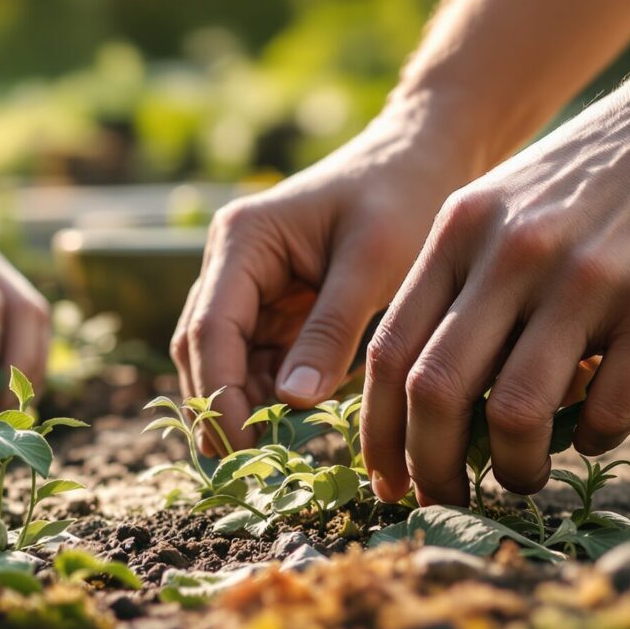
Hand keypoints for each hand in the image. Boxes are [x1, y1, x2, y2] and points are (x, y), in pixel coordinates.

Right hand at [173, 104, 482, 452]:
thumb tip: (289, 404)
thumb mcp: (373, 264)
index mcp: (241, 240)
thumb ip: (329, 332)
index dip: (218, 396)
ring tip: (274, 460)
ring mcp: (248, 285)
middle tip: (250, 471)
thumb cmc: (403, 197)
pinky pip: (258, 361)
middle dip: (221, 410)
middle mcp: (231, 262)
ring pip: (225, 362)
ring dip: (244, 408)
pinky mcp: (274, 306)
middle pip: (203, 352)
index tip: (243, 451)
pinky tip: (296, 429)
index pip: (210, 331)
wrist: (426, 157)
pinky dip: (270, 396)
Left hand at [361, 68, 629, 505]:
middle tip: (445, 502)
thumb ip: (469, 285)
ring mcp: (588, 279)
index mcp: (462, 230)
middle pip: (436, 392)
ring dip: (514, 469)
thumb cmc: (609, 170)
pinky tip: (598, 432)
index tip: (388, 480)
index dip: (379, 433)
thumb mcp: (512, 203)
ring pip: (517, 413)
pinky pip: (609, 409)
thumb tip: (436, 402)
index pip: (389, 352)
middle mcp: (513, 253)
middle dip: (431, 469)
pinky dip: (595, 440)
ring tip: (524, 479)